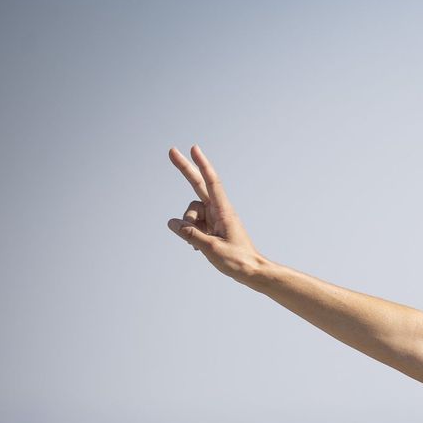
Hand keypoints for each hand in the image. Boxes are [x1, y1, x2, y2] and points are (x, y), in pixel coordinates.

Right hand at [166, 145, 265, 282]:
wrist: (251, 272)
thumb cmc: (237, 261)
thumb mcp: (212, 249)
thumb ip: (190, 234)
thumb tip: (172, 223)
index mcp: (224, 211)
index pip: (211, 183)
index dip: (202, 165)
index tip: (194, 149)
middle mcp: (218, 211)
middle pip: (198, 185)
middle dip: (185, 169)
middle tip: (171, 151)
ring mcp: (213, 218)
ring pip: (190, 214)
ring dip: (188, 227)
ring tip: (200, 244)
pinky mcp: (210, 227)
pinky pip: (192, 225)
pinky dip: (191, 234)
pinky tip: (199, 247)